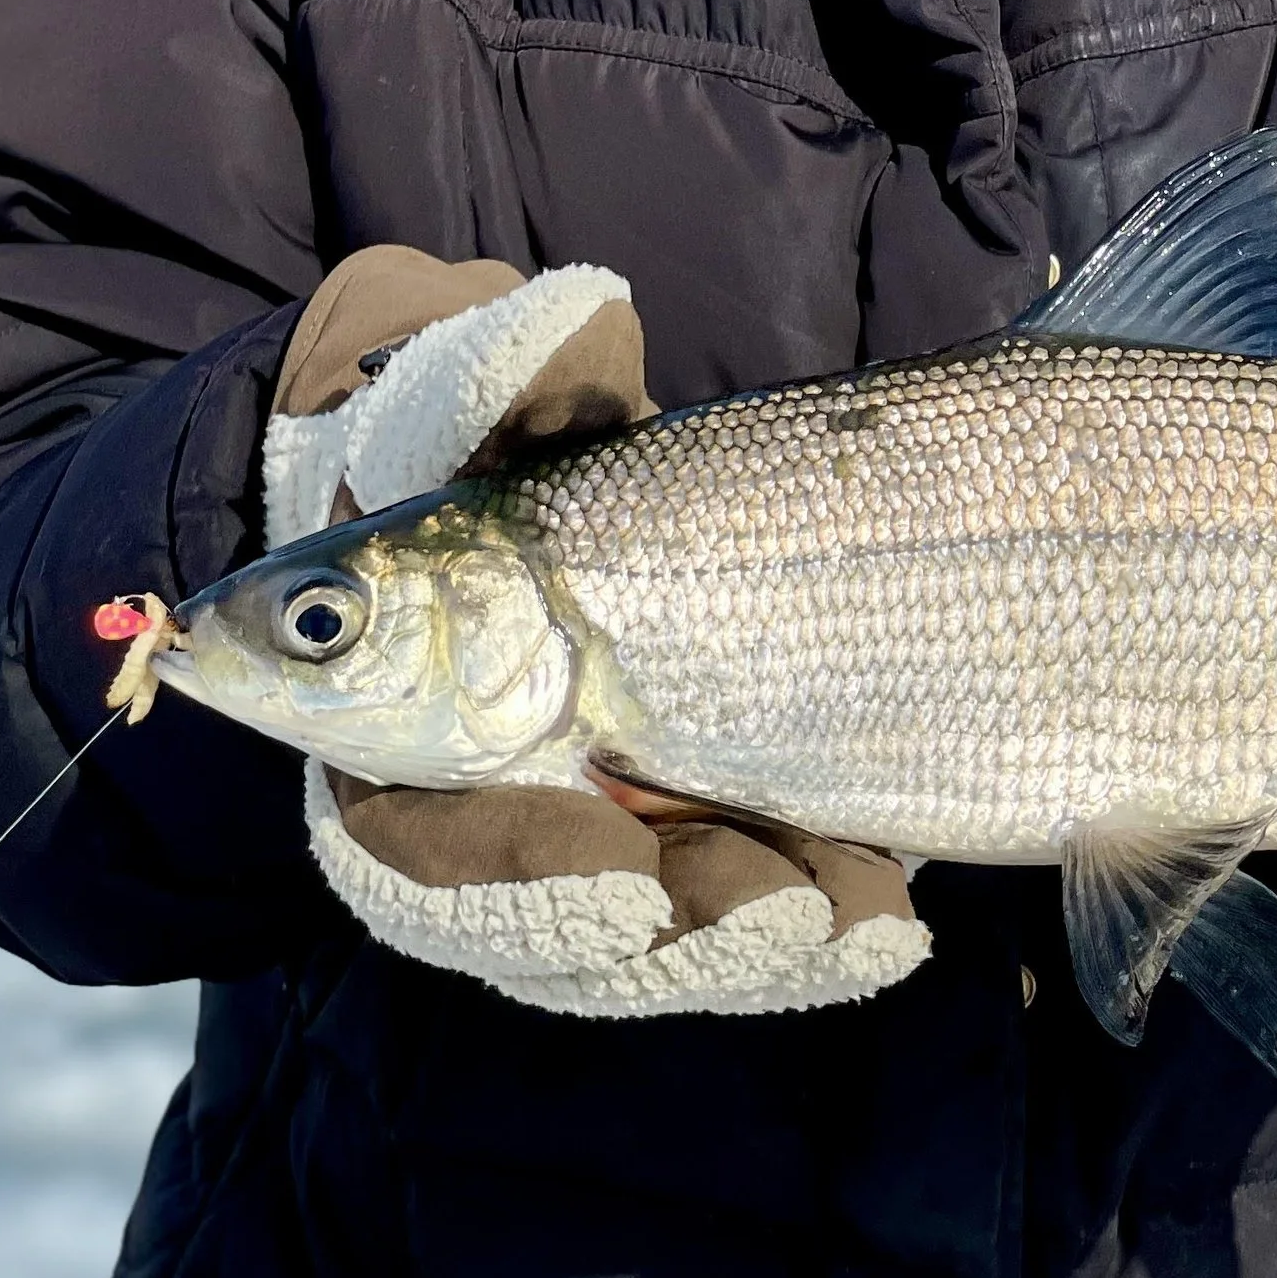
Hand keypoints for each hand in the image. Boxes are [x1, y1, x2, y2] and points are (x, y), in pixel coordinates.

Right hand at [267, 247, 929, 1017]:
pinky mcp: (696, 836)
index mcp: (395, 723)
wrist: (546, 476)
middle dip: (670, 943)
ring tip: (842, 914)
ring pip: (652, 956)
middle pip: (555, 940)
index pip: (421, 854)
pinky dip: (808, 945)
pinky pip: (734, 935)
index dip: (510, 888)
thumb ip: (512, 381)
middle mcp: (487, 808)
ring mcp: (593, 835)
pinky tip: (882, 926)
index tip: (615, 875)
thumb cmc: (482, 428)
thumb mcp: (488, 388)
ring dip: (750, 953)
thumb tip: (568, 320)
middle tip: (769, 909)